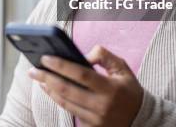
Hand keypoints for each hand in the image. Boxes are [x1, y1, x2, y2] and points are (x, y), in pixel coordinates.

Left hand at [28, 46, 142, 126]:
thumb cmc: (129, 90)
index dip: (61, 65)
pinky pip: (70, 113)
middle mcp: (102, 106)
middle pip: (67, 90)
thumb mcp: (123, 68)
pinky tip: (50, 90)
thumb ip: (104, 56)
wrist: (142, 119)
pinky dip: (58, 100)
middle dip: (46, 78)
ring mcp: (96, 120)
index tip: (46, 58)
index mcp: (111, 89)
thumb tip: (83, 55)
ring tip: (38, 78)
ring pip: (65, 103)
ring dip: (49, 90)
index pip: (81, 74)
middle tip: (33, 69)